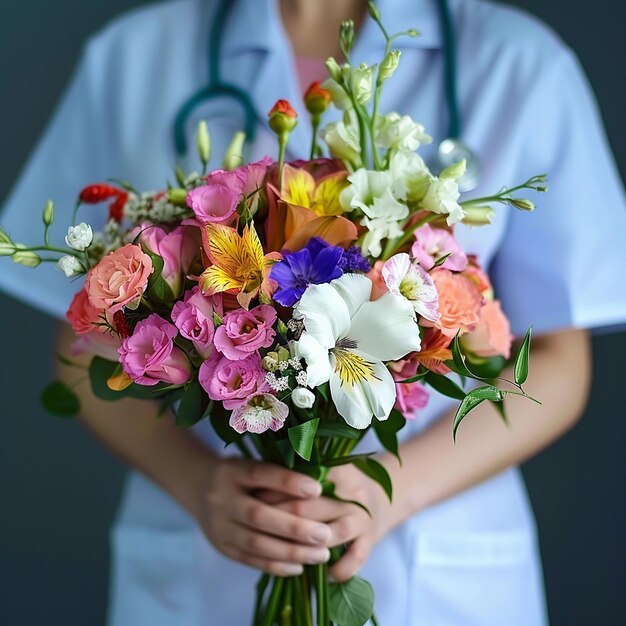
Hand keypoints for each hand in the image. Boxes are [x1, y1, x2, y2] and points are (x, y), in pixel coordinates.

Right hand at [192, 457, 332, 576]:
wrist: (198, 488)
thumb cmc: (240, 473)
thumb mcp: (252, 462)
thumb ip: (278, 471)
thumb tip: (318, 482)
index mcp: (233, 471)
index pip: (260, 474)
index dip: (288, 482)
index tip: (317, 489)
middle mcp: (222, 498)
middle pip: (258, 514)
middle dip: (294, 527)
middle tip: (325, 534)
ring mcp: (219, 525)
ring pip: (255, 542)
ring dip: (291, 551)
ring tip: (321, 554)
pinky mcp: (221, 547)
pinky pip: (250, 559)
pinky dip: (276, 565)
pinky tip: (300, 566)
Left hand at [268, 463, 392, 581]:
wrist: (384, 498)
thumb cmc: (343, 485)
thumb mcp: (327, 470)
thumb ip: (302, 473)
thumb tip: (261, 479)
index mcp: (339, 472)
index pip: (304, 480)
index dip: (278, 490)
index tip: (255, 496)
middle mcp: (352, 496)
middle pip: (312, 508)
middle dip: (282, 519)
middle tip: (257, 524)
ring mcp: (363, 520)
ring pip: (331, 534)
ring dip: (305, 546)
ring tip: (283, 551)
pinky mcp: (370, 542)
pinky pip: (354, 560)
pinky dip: (338, 569)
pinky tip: (322, 574)